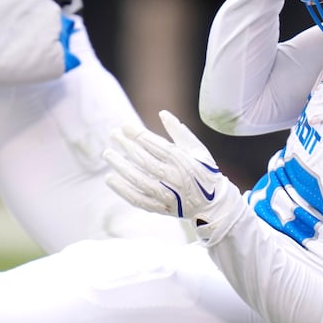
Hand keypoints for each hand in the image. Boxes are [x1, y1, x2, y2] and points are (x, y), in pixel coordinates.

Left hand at [104, 111, 244, 243]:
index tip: (124, 125)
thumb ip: (180, 132)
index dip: (138, 134)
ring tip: (108, 154)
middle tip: (113, 134)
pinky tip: (111, 178)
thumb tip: (162, 113)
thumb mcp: (198, 149)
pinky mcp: (161, 208)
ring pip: (138, 179)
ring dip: (121, 166)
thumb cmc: (205, 173)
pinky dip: (123, 190)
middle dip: (127, 146)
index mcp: (183, 161)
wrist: (214, 206)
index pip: (156, 145)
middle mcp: (174, 178)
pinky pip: (138, 199)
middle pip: (144, 160)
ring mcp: (167, 195)